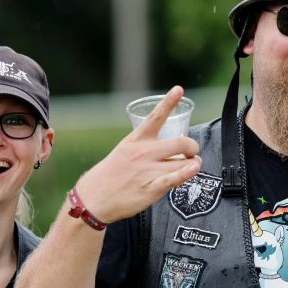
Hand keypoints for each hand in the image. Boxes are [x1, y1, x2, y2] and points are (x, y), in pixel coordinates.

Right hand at [76, 86, 200, 223]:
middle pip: (180, 142)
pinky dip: (187, 173)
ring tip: (193, 166)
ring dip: (193, 164)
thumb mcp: (124, 150)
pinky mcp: (150, 188)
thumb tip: (170, 146)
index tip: (179, 89)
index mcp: (136, 140)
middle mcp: (143, 153)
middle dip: (192, 147)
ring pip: (182, 162)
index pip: (155, 117)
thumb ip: (146, 146)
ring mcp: (147, 170)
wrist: (94, 198)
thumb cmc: (111, 174)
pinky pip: (174, 178)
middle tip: (193, 152)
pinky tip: (193, 169)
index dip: (169, 101)